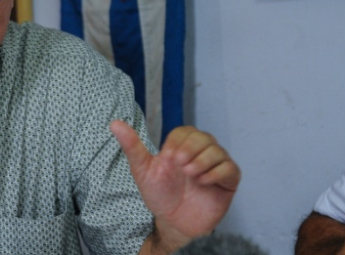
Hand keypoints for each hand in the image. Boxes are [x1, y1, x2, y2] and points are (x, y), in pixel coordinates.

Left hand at [110, 122, 239, 247]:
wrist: (173, 222)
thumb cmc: (159, 194)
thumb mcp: (142, 170)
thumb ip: (132, 146)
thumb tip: (114, 123)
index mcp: (182, 147)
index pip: (185, 131)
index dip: (177, 142)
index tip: (167, 159)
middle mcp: (201, 153)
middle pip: (203, 137)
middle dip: (190, 149)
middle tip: (179, 166)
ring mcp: (216, 166)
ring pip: (218, 150)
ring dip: (202, 161)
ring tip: (190, 174)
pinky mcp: (228, 181)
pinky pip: (230, 169)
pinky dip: (216, 173)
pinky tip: (203, 182)